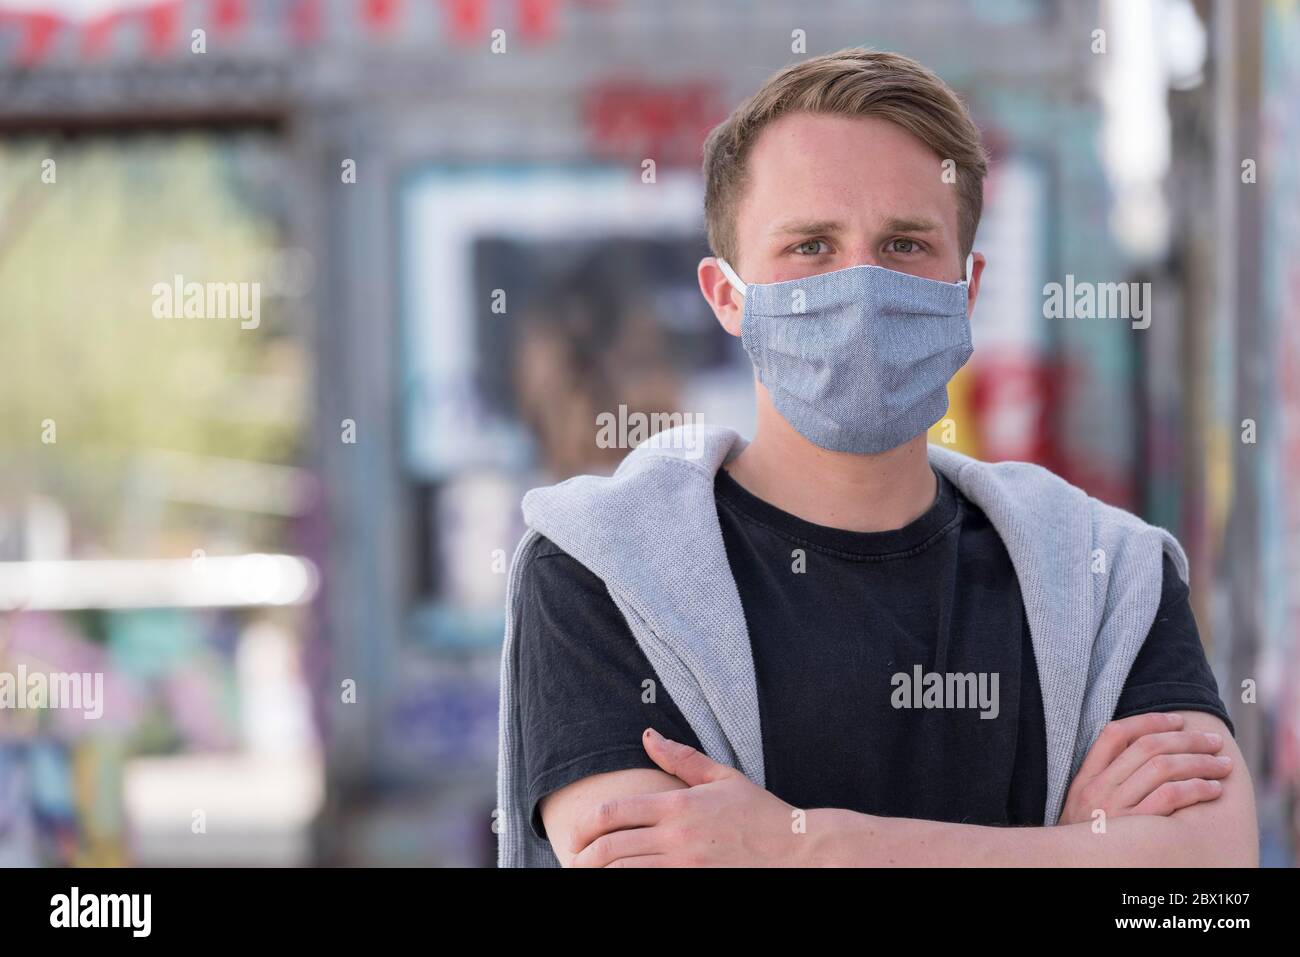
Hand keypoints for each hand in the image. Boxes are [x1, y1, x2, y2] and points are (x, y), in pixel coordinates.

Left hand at [569, 728, 805, 866]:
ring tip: (588, 873)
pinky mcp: (693, 886)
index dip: (584, 824)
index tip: (574, 833)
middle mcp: (677, 838)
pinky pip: (648, 887)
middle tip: (573, 858)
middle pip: (610, 848)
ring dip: (599, 874)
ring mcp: (684, 868)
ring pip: (624, 873)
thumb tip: (647, 734)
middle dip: (582, 856)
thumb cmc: (758, 812)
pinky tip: (619, 882)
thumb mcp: (721, 777)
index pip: (614, 811)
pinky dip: (627, 885)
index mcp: (678, 805)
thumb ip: (680, 758)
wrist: (796, 850)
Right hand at [1058, 712, 1230, 824]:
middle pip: (1147, 747)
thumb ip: (1106, 777)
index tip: (1178, 719)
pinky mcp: (1136, 828)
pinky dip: (1196, 788)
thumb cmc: (1089, 838)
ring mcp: (1116, 808)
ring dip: (1200, 762)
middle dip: (1187, 739)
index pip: (1115, 733)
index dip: (1150, 720)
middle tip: (1214, 740)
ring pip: (1163, 768)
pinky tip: (1213, 789)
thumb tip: (1143, 748)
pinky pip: (1170, 797)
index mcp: (1086, 777)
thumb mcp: (1084, 802)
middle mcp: (1099, 788)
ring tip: (1222, 765)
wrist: (1075, 868)